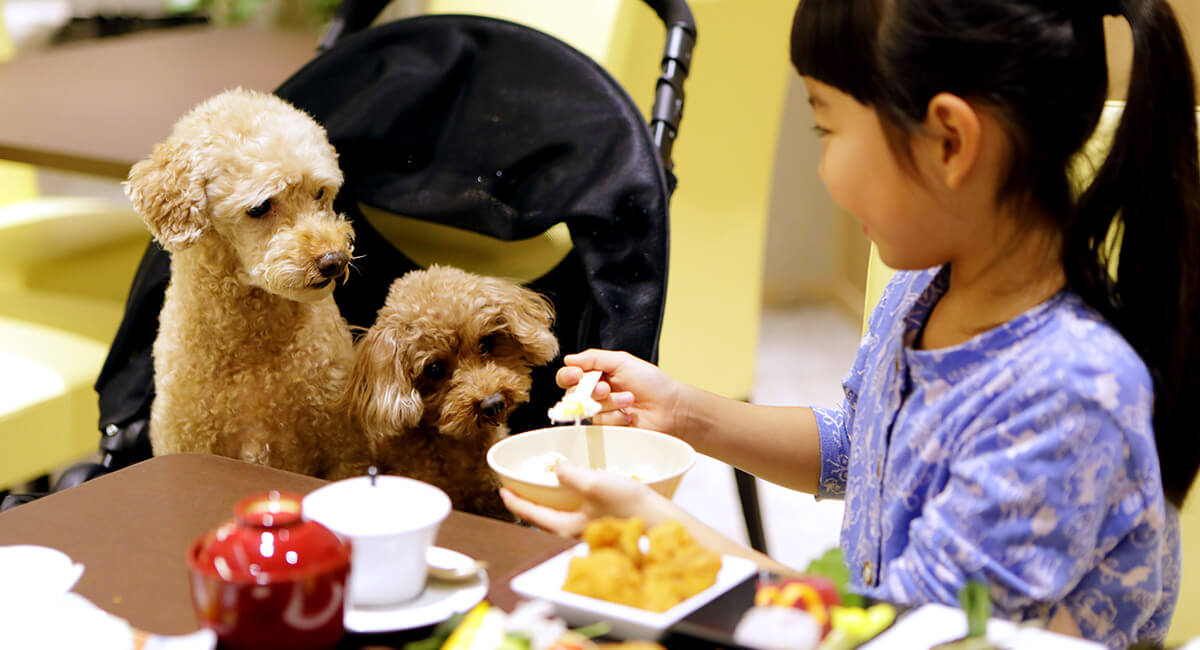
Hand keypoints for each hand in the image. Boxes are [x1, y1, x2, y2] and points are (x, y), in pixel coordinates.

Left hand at [499, 463, 671, 536]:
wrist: (658, 520)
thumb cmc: (626, 506)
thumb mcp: (594, 485)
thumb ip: (570, 476)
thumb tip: (555, 468)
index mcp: (565, 526)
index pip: (531, 514)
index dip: (514, 501)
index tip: (502, 490)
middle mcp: (573, 531)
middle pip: (543, 516)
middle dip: (530, 501)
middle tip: (520, 487)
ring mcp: (587, 529)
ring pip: (560, 513)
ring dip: (550, 500)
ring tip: (544, 485)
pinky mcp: (601, 523)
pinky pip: (576, 510)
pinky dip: (568, 498)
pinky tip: (575, 488)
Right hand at [556, 349, 683, 433]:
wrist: (670, 407)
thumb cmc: (651, 382)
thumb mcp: (623, 362)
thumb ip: (594, 358)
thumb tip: (568, 359)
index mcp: (598, 375)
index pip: (569, 376)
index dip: (568, 376)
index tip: (576, 375)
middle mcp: (596, 394)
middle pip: (573, 394)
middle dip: (590, 390)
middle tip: (605, 389)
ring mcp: (602, 412)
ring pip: (588, 409)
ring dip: (610, 403)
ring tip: (630, 399)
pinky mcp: (608, 429)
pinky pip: (599, 424)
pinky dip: (615, 417)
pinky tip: (630, 416)